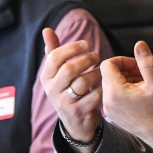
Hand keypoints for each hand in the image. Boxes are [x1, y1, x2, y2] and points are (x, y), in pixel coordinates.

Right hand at [40, 27, 103, 152]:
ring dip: (96, 73)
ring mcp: (64, 103)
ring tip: (103, 70)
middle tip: (97, 55)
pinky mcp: (78, 112)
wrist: (75, 122)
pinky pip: (94, 96)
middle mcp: (52, 90)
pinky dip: (102, 88)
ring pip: (82, 82)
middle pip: (69, 69)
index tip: (86, 44)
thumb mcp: (58, 73)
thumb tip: (46, 30)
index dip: (72, 48)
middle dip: (86, 59)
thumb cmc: (68, 90)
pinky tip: (106, 84)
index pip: (55, 57)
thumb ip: (53, 51)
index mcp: (46, 77)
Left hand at [100, 40, 152, 152]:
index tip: (138, 66)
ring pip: (110, 83)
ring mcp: (107, 108)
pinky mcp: (111, 113)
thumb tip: (139, 44)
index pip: (108, 64)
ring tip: (142, 85)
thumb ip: (146, 61)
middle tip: (142, 74)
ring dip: (125, 79)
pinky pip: (111, 94)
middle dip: (125, 69)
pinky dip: (122, 90)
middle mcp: (106, 100)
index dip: (123, 60)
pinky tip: (137, 94)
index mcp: (114, 91)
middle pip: (108, 73)